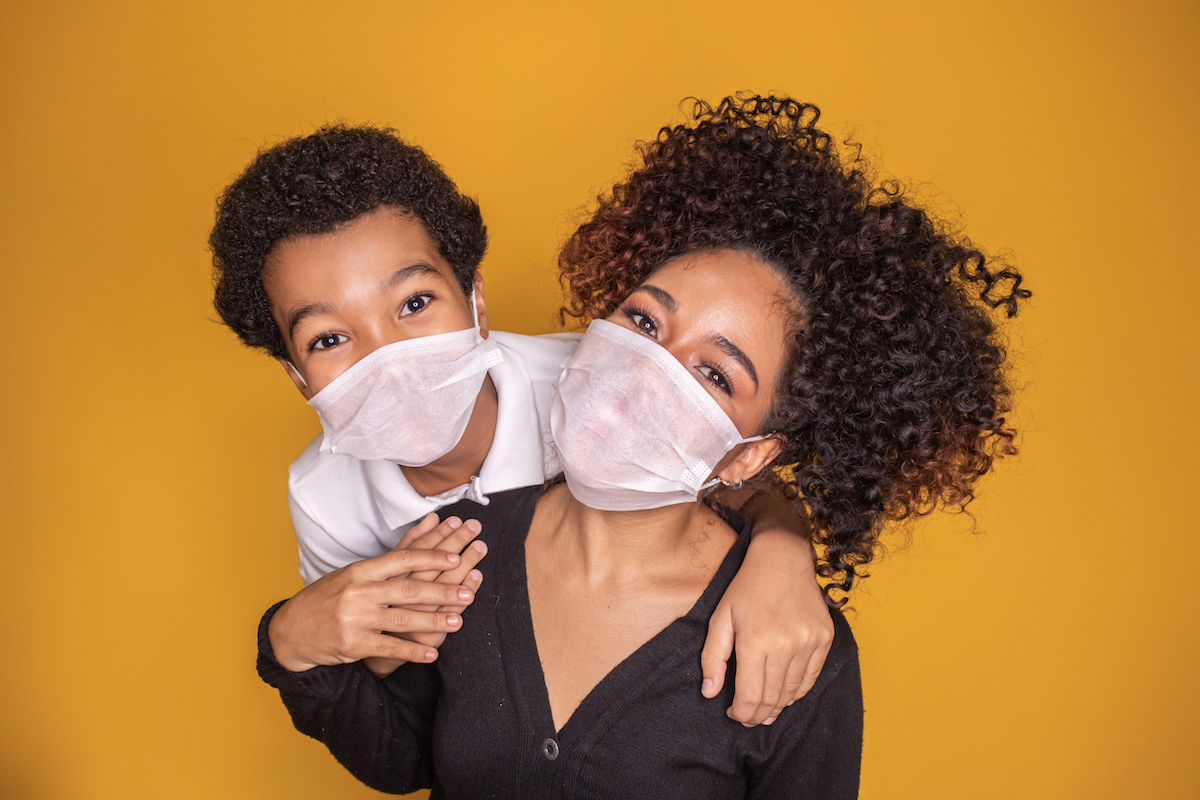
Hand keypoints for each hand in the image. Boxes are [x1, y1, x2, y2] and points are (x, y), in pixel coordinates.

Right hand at [268, 515, 486, 672]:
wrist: (291, 631)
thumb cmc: (329, 598)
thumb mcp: (352, 573)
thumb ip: (389, 559)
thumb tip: (428, 526)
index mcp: (360, 570)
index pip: (402, 559)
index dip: (431, 558)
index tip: (456, 558)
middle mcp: (358, 592)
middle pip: (408, 589)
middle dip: (441, 592)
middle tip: (468, 594)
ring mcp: (355, 619)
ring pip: (402, 619)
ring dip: (434, 622)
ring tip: (458, 622)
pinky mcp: (353, 644)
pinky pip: (389, 648)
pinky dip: (412, 651)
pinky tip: (431, 654)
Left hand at [700, 522, 832, 726]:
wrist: (783, 558)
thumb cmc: (746, 587)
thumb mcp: (720, 617)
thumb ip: (713, 657)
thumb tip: (709, 692)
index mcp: (755, 641)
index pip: (750, 696)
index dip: (741, 712)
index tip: (733, 714)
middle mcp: (785, 644)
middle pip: (772, 698)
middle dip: (757, 715)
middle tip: (747, 717)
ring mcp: (808, 642)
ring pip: (792, 692)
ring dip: (777, 707)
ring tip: (765, 711)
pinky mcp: (824, 638)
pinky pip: (811, 678)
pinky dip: (797, 692)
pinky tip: (785, 695)